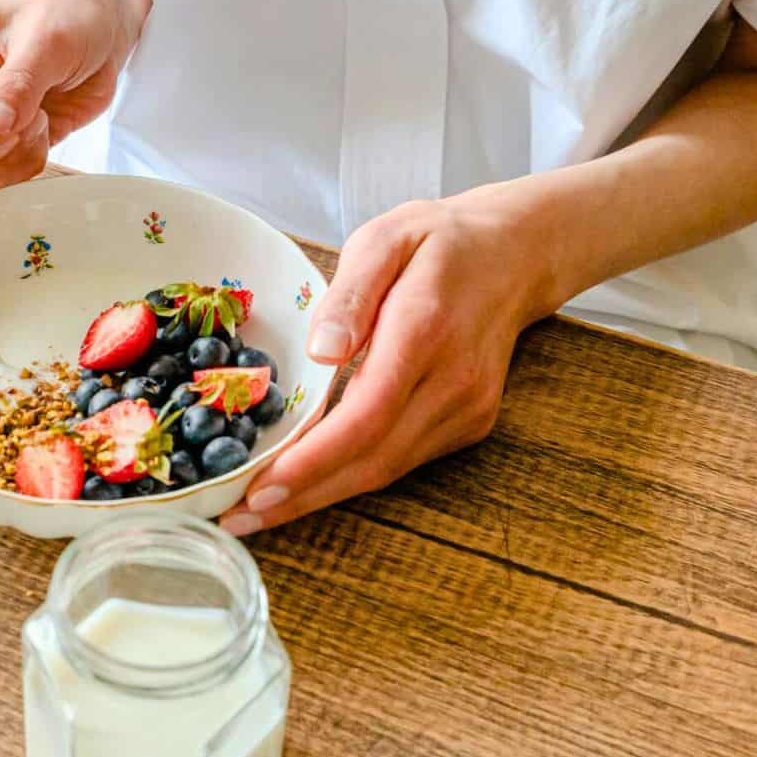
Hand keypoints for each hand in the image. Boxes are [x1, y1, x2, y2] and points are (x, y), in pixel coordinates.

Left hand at [219, 187, 562, 535]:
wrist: (517, 255)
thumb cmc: (439, 241)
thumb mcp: (386, 238)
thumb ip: (350, 294)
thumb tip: (321, 351)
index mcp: (425, 330)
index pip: (366, 414)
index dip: (313, 460)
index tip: (261, 486)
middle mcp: (453, 380)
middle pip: (373, 459)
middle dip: (303, 496)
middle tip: (240, 518)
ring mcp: (467, 409)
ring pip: (387, 470)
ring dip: (322, 496)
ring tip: (260, 510)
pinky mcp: (470, 423)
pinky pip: (403, 460)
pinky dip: (352, 477)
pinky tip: (308, 483)